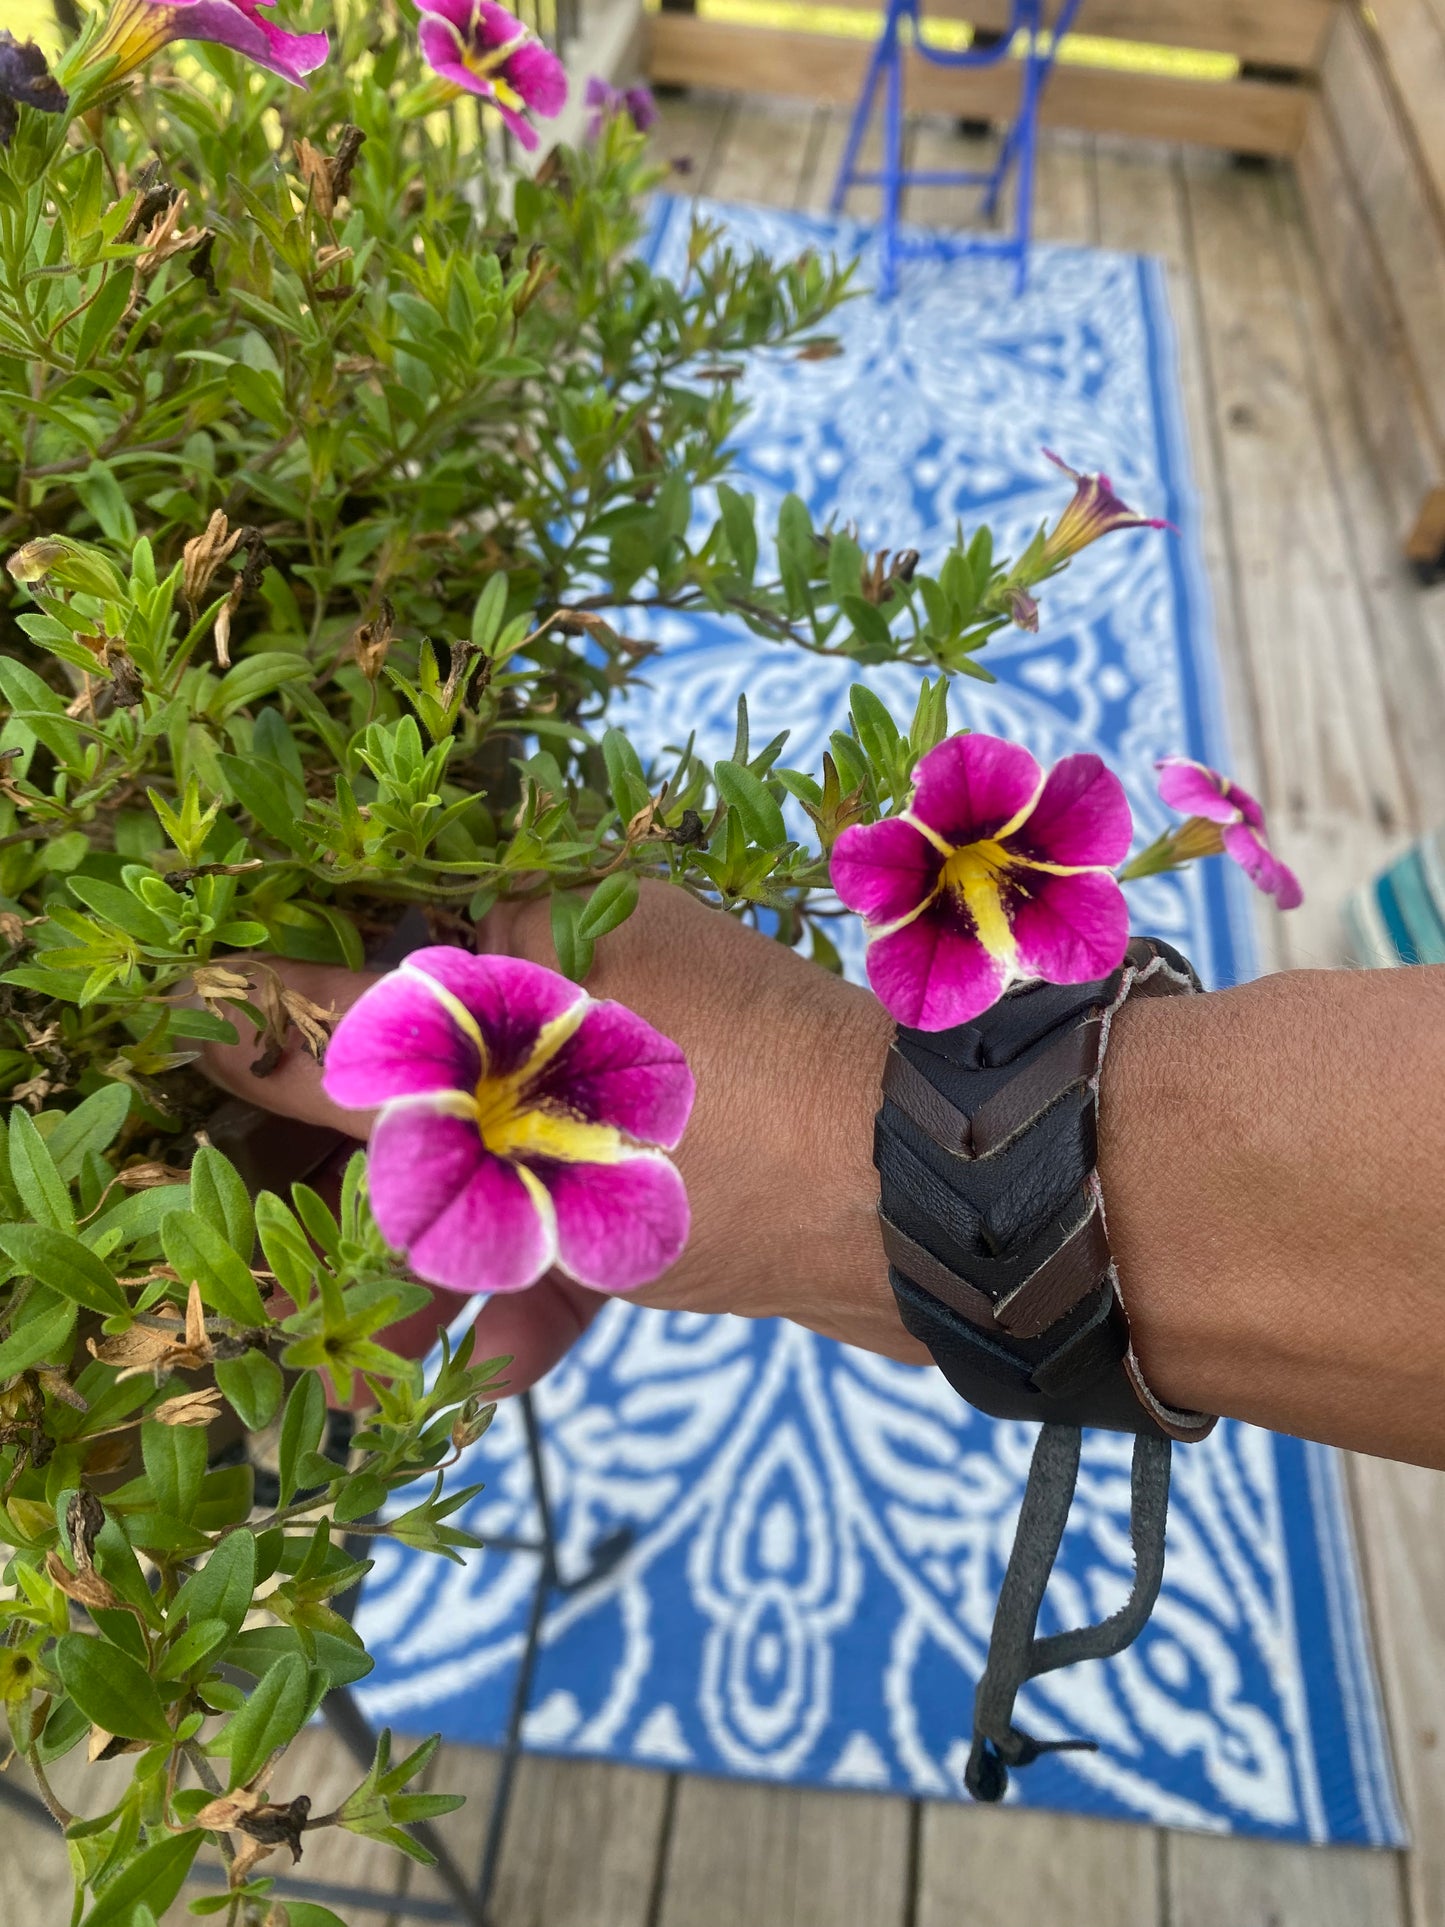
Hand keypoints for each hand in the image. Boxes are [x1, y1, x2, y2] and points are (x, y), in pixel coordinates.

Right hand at [201, 883, 925, 1393]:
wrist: (934, 1214)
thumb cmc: (704, 1127)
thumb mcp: (506, 1095)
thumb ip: (355, 1063)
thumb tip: (210, 1006)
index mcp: (541, 929)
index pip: (367, 983)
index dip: (282, 1073)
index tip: (206, 1149)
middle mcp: (586, 995)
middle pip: (425, 1100)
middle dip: (357, 1211)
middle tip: (282, 1306)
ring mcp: (641, 1089)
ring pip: (500, 1178)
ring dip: (434, 1279)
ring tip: (356, 1386)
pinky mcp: (690, 1172)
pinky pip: (585, 1228)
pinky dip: (541, 1294)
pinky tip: (490, 1375)